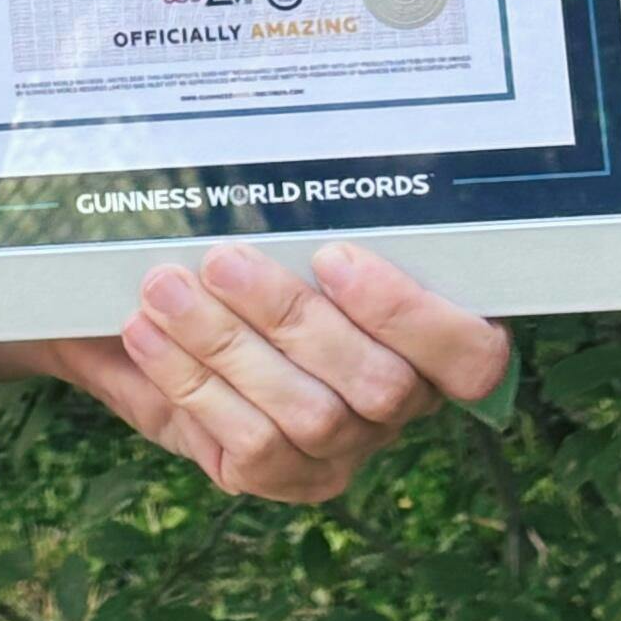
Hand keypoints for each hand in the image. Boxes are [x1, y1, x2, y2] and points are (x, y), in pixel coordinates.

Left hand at [0, 241, 513, 503]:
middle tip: (220, 261)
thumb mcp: (269, 228)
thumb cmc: (236, 261)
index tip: (332, 257)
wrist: (151, 324)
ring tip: (163, 289)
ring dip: (227, 346)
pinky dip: (192, 383)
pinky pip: (251, 446)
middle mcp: (396, 403)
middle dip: (293, 318)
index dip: (411, 313)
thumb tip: (281, 142)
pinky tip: (147, 334)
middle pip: (381, 385)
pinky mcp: (281, 479)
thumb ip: (290, 209)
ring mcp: (341, 449)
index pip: (472, 355)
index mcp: (424, 337)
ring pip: (309, 415)